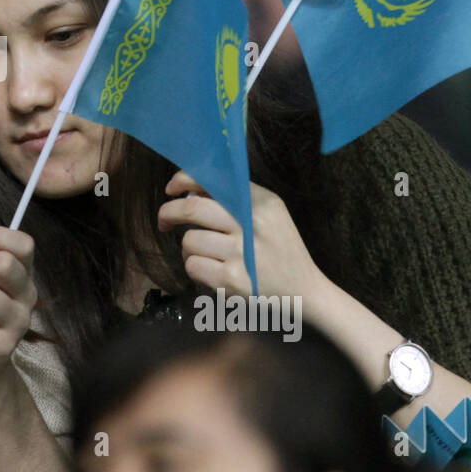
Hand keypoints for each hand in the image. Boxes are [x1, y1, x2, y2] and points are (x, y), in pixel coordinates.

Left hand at [156, 170, 327, 300]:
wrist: (306, 291)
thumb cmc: (282, 248)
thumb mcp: (271, 214)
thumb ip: (237, 198)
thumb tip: (191, 190)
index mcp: (262, 203)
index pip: (212, 181)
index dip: (183, 180)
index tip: (171, 188)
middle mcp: (251, 225)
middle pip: (192, 209)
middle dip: (168, 213)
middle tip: (164, 221)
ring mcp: (241, 254)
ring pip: (189, 241)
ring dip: (187, 248)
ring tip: (201, 253)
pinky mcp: (232, 281)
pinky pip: (193, 266)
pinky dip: (195, 267)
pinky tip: (210, 270)